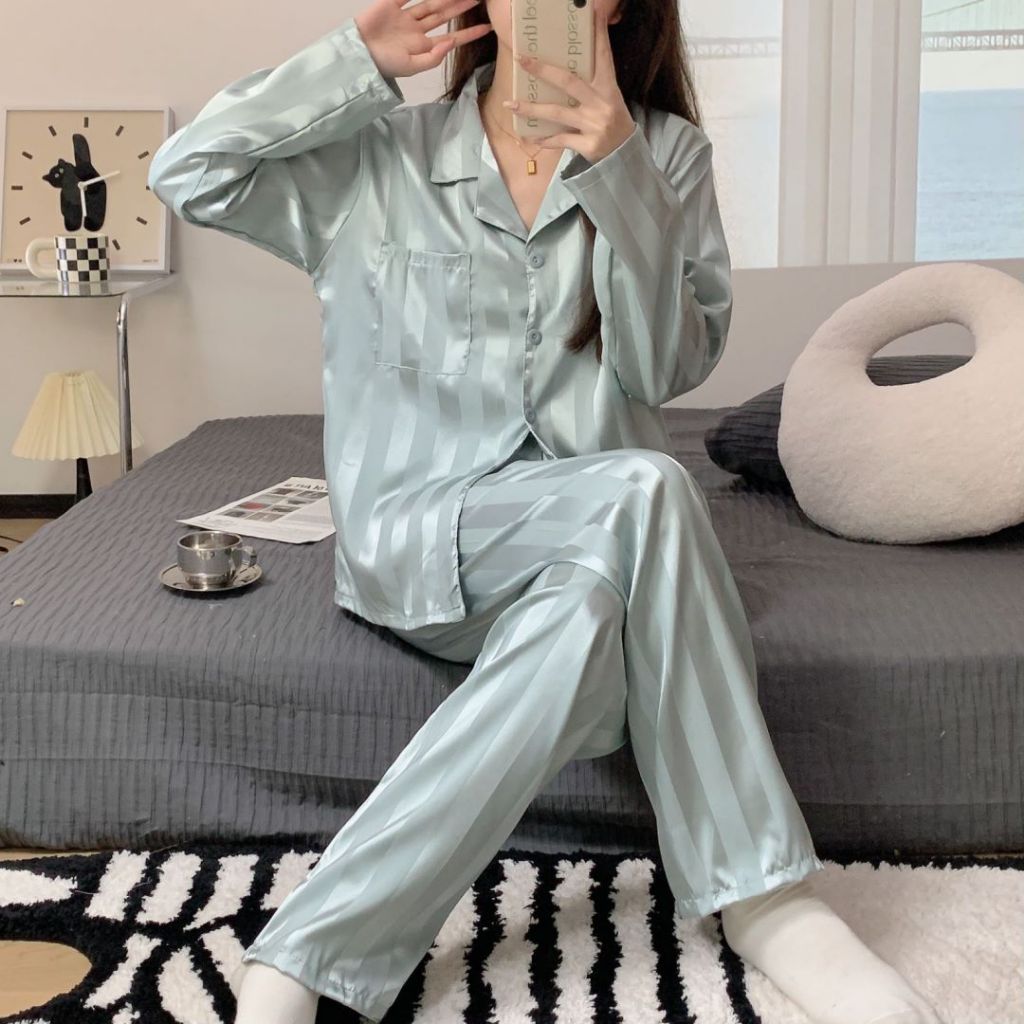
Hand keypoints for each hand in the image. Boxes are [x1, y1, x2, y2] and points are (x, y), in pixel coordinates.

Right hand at [355, 0, 493, 79]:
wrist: (358, 55)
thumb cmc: (384, 65)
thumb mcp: (411, 67)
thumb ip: (433, 58)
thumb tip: (451, 42)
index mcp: (422, 47)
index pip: (451, 38)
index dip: (469, 33)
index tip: (487, 27)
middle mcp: (416, 30)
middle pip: (444, 15)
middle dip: (462, 7)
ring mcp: (404, 16)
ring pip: (431, 2)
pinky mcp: (391, 5)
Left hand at [502, 5, 635, 162]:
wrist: (623, 154)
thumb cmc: (610, 120)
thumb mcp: (608, 97)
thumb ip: (590, 81)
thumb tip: (564, 65)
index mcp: (608, 87)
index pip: (603, 56)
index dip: (598, 35)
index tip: (592, 11)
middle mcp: (601, 103)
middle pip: (568, 82)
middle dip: (543, 70)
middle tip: (522, 60)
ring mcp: (594, 124)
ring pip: (557, 113)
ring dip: (532, 109)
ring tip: (511, 105)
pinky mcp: (588, 144)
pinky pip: (560, 140)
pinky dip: (544, 140)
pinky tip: (529, 138)